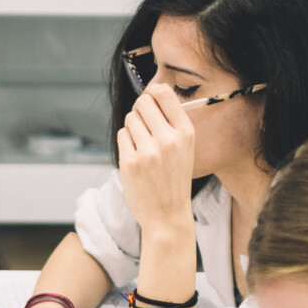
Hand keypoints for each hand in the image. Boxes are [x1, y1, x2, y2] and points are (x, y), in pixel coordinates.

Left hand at [116, 83, 199, 251]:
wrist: (167, 215)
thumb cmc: (174, 179)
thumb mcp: (185, 148)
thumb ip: (171, 122)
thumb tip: (150, 94)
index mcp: (186, 133)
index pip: (164, 93)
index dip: (152, 92)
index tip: (149, 99)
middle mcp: (168, 140)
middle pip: (143, 102)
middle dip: (139, 110)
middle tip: (143, 125)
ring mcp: (148, 152)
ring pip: (130, 119)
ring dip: (132, 127)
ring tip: (141, 144)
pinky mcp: (130, 163)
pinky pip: (122, 135)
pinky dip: (125, 142)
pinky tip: (135, 156)